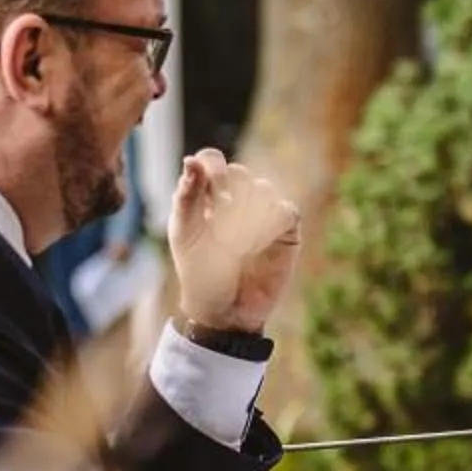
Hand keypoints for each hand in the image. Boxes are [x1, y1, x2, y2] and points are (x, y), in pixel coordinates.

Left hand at [169, 150, 300, 332]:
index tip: (208, 194)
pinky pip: (286, 211)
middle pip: (239, 172)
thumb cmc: (199, 273)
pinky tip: (258, 247)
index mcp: (206, 195)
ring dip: (247, 217)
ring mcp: (263, 214)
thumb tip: (191, 160)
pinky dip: (270, 226)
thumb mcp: (185, 234)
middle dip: (228, 197)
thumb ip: (187, 197)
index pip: (212, 159)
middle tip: (219, 225)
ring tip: (236, 245)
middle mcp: (236, 199)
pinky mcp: (286, 232)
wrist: (225, 311)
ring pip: (264, 189)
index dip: (212, 169)